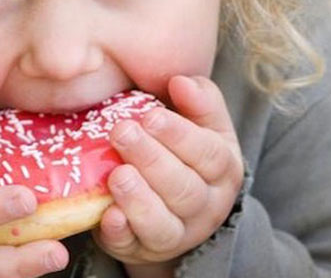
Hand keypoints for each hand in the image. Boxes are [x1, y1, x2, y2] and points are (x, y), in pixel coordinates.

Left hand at [94, 75, 243, 273]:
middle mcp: (205, 206)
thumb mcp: (202, 125)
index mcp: (223, 170)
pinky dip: (121, 232)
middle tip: (122, 132)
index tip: (150, 116)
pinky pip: (133, 245)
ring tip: (117, 174)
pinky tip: (108, 215)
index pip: (209, 154)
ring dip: (138, 199)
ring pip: (163, 223)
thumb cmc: (183, 153)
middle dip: (151, 159)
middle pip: (184, 188)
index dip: (180, 135)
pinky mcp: (142, 248)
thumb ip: (199, 100)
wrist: (172, 207)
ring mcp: (176, 233)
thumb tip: (182, 81)